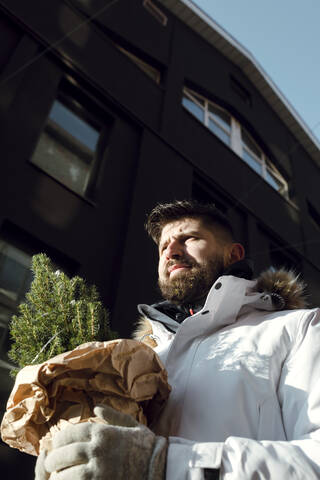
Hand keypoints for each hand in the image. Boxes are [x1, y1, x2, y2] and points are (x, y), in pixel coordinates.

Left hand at [34, 405, 166, 479]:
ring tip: (56, 476)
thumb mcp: (132, 425)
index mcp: (104, 432)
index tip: (55, 443)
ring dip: (58, 475)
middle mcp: (98, 449)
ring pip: (66, 473)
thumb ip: (112, 415)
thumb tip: (96, 406)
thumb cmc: (148, 446)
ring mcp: (98, 469)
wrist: (163, 467)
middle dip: (54, 458)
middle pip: (65, 452)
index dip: (60, 439)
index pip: (72, 432)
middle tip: (50, 462)